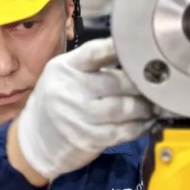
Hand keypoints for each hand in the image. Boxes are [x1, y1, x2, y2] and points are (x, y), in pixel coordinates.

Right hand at [14, 38, 154, 180]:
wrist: (33, 140)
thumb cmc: (55, 101)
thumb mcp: (63, 75)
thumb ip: (91, 65)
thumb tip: (132, 57)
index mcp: (64, 68)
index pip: (94, 53)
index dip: (119, 49)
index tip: (141, 48)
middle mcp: (69, 90)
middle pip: (115, 83)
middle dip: (141, 84)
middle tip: (157, 84)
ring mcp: (78, 117)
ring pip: (123, 108)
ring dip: (145, 107)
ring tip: (155, 104)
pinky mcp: (88, 139)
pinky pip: (122, 131)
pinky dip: (140, 127)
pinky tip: (147, 122)